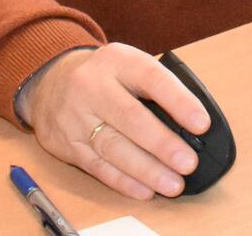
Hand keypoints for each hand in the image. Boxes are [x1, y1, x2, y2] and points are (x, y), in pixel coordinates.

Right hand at [21, 43, 209, 199]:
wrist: (49, 81)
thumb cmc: (104, 76)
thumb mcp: (128, 65)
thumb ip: (156, 89)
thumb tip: (192, 128)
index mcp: (117, 60)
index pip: (151, 78)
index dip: (178, 102)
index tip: (201, 124)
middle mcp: (92, 85)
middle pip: (130, 118)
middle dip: (162, 144)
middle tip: (188, 162)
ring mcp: (75, 115)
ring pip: (113, 147)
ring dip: (147, 170)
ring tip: (173, 183)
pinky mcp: (66, 143)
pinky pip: (97, 166)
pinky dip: (123, 181)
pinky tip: (144, 190)